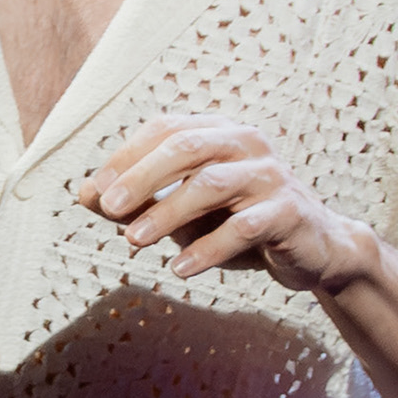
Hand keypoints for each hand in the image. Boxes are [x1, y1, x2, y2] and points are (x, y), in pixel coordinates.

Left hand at [83, 111, 365, 293]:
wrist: (313, 249)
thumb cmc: (240, 224)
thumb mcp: (184, 212)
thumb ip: (139, 201)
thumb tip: (84, 194)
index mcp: (219, 132)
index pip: (165, 128)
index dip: (127, 156)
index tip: (96, 192)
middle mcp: (246, 143)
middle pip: (187, 147)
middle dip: (142, 176)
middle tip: (109, 208)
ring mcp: (271, 175)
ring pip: (211, 184)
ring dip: (167, 212)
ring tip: (133, 242)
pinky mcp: (289, 212)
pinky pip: (244, 227)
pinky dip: (207, 249)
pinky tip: (180, 269)